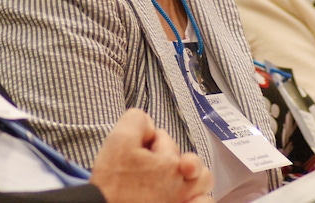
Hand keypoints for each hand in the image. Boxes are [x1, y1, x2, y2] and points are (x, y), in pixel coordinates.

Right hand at [90, 108, 213, 202]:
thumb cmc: (112, 185)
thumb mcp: (118, 140)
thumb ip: (136, 120)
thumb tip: (148, 123)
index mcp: (170, 163)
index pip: (164, 138)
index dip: (147, 140)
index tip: (135, 152)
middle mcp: (183, 184)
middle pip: (189, 158)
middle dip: (172, 155)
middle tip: (151, 165)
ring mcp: (183, 201)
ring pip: (202, 182)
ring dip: (193, 176)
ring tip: (176, 178)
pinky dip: (197, 199)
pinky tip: (185, 197)